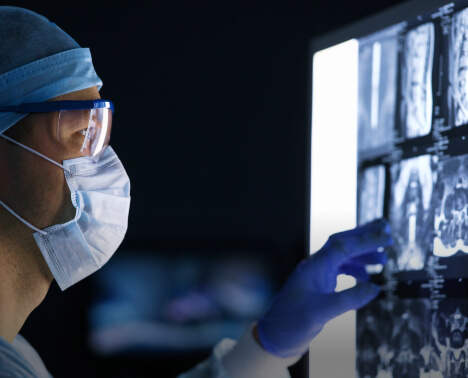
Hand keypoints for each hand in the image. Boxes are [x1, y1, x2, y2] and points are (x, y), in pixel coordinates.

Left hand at [256, 218, 392, 357]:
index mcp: (314, 267)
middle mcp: (315, 266)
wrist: (275, 337)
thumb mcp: (322, 312)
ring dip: (362, 255)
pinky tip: (366, 278)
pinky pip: (338, 269)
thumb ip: (349, 299)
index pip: (343, 246)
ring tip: (383, 258)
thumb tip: (375, 289)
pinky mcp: (317, 285)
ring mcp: (316, 275)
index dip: (365, 240)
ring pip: (341, 256)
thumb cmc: (292, 323)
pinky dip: (354, 270)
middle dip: (363, 235)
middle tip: (385, 229)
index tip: (385, 236)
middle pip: (341, 243)